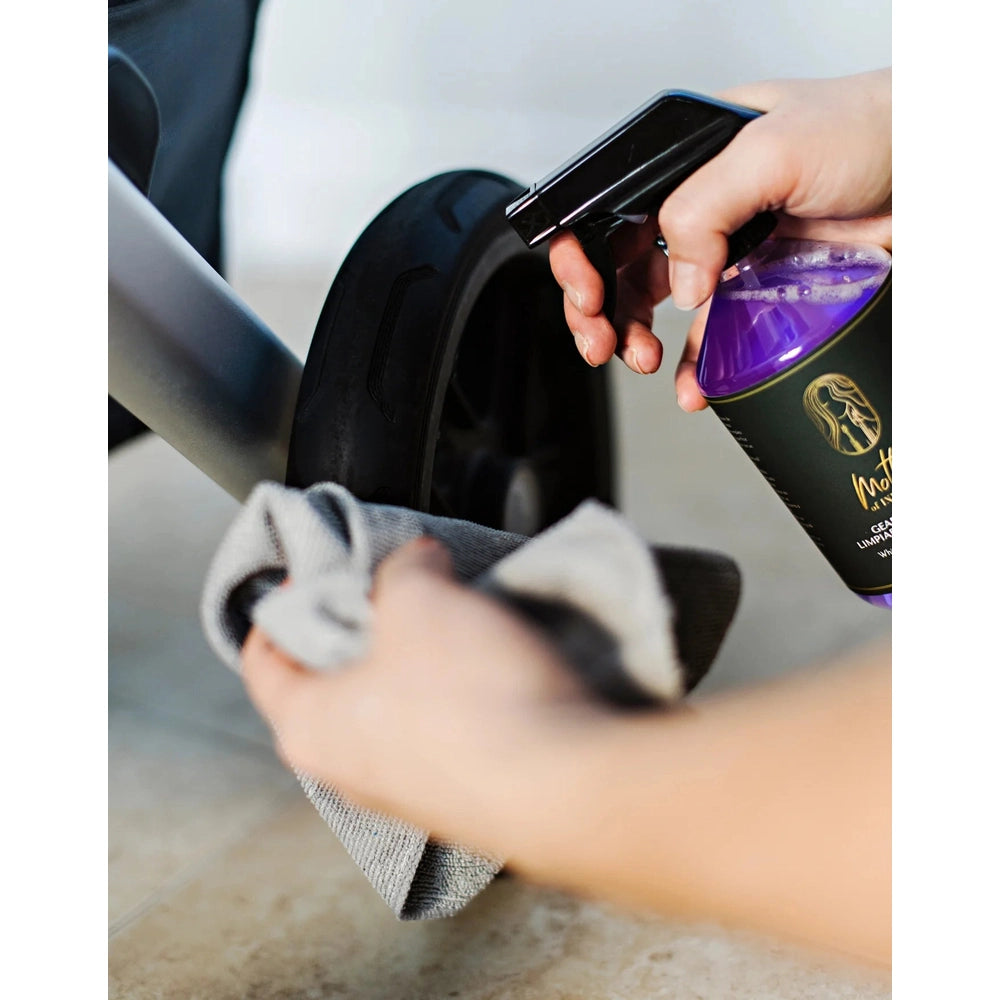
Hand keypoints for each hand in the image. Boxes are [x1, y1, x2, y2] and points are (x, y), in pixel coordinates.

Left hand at [240, 536, 618, 860]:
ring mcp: (409, 791)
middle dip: (360, 624)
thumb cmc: (471, 701)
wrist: (564, 785)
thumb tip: (415, 563)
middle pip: (332, 680)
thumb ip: (402, 569)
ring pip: (392, 705)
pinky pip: (441, 730)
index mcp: (309, 727)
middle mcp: (349, 771)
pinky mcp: (462, 794)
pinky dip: (453, 692)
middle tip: (392, 585)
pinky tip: (486, 663)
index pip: (263, 662)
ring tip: (449, 615)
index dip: (283, 606)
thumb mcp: (419, 598)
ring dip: (414, 656)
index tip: (312, 578)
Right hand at [549, 68, 891, 410]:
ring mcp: (732, 255)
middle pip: (625, 270)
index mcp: (687, 165)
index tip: (586, 292)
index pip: (612, 215)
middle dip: (601, 311)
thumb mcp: (771, 148)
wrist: (936, 167)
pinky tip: (692, 386)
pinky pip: (718, 340)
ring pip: (664, 311)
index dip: (585, 257)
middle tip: (602, 340)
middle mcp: (704, 210)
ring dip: (640, 343)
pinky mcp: (764, 293)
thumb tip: (678, 282)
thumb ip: (705, 206)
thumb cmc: (867, 127)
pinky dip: (699, 370)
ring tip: (643, 360)